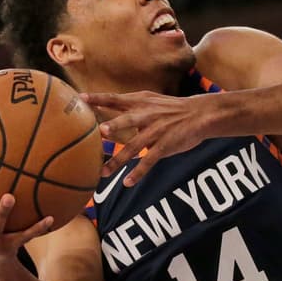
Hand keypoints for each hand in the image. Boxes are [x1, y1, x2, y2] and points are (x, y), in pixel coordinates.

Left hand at [83, 89, 218, 184]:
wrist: (199, 114)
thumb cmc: (170, 108)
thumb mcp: (150, 100)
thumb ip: (129, 107)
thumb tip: (106, 113)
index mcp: (140, 102)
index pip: (115, 98)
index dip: (98, 98)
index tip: (81, 98)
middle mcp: (146, 115)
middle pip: (127, 120)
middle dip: (114, 125)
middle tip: (99, 131)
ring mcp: (156, 131)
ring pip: (134, 147)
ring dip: (119, 160)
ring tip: (104, 172)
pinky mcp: (165, 145)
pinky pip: (150, 161)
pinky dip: (139, 172)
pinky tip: (128, 182)